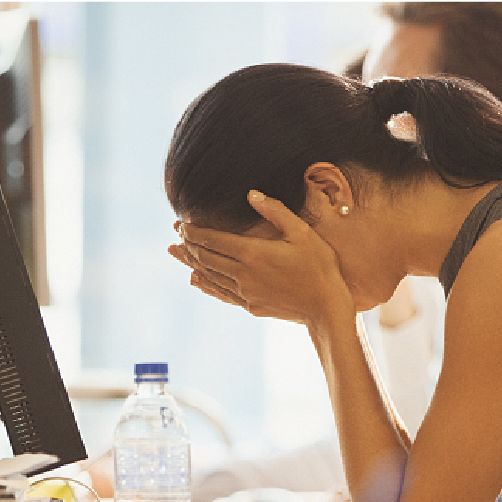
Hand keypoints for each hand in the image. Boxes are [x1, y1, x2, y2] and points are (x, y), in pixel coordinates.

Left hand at [168, 191, 354, 327]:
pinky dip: (206, 284)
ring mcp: (245, 292)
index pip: (213, 240)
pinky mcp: (250, 306)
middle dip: (188, 245)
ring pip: (210, 276)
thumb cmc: (319, 266)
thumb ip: (275, 212)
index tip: (180, 224)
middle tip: (175, 235)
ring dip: (191, 263)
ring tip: (176, 253)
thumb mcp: (302, 233)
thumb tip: (251, 194)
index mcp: (253, 253)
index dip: (194, 232)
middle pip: (206, 258)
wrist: (326, 307)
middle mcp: (243, 274)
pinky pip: (221, 293)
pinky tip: (197, 280)